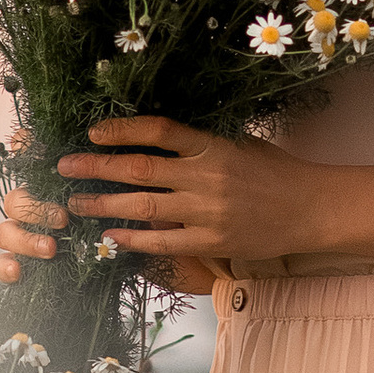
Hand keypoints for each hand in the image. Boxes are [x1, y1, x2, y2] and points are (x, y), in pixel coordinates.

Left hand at [0, 115, 313, 282]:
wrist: (308, 208)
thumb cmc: (273, 171)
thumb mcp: (237, 144)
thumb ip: (198, 145)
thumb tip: (152, 143)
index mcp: (211, 146)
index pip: (157, 132)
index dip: (121, 130)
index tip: (93, 132)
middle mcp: (205, 177)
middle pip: (139, 169)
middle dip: (96, 168)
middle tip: (65, 167)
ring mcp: (206, 212)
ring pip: (143, 207)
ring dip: (104, 204)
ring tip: (76, 202)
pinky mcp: (210, 242)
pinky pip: (163, 241)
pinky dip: (134, 238)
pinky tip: (111, 234)